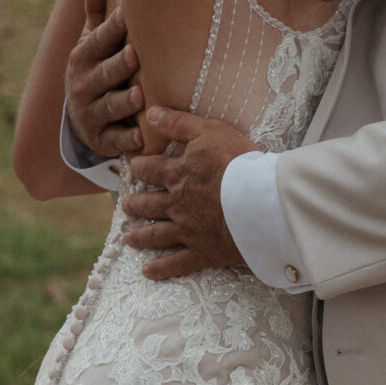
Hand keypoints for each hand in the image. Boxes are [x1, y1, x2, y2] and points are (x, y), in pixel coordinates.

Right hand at [65, 0, 144, 160]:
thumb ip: (95, 8)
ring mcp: (90, 114)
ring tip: (140, 96)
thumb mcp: (92, 40)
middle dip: (118, 66)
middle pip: (103, 74)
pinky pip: (114, 140)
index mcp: (83, 57)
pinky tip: (141, 138)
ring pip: (109, 107)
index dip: (112, 29)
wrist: (81, 117)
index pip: (98, 41)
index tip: (129, 14)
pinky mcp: (101, 139)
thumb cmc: (97, 66)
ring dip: (124, 102)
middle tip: (136, 55)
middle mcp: (83, 85)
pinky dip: (127, 140)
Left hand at [125, 110, 255, 279]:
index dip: (140, 167)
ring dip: (140, 236)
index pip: (150, 169)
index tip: (133, 168)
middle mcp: (176, 204)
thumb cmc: (238, 162)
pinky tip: (148, 271)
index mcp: (177, 174)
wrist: (258, 201)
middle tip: (127, 206)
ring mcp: (187, 230)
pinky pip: (176, 263)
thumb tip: (150, 113)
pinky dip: (161, 269)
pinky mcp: (202, 252)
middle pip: (148, 204)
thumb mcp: (209, 131)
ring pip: (156, 234)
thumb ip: (178, 123)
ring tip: (129, 238)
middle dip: (135, 205)